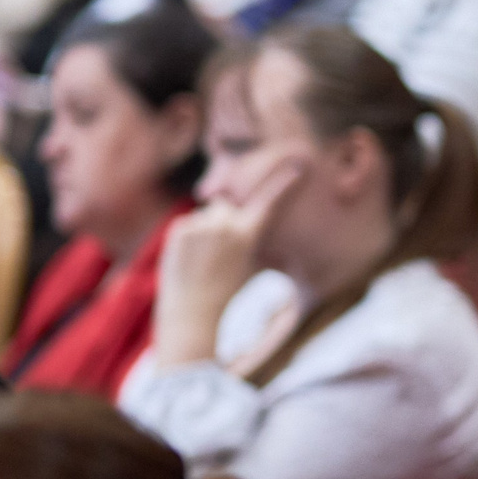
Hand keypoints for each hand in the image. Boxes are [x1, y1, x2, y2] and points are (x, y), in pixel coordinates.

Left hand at [149, 158, 304, 367]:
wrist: (193, 313)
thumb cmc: (227, 293)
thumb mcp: (252, 266)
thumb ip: (254, 240)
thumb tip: (256, 225)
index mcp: (247, 235)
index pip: (269, 202)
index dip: (284, 183)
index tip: (298, 164)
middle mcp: (225, 226)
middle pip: (227, 206)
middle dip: (226, 218)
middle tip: (223, 249)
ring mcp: (200, 227)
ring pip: (207, 215)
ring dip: (207, 228)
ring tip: (204, 260)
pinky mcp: (179, 230)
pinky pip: (190, 223)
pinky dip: (190, 236)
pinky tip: (191, 259)